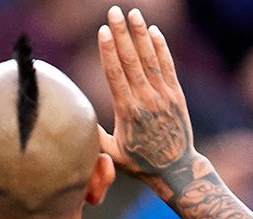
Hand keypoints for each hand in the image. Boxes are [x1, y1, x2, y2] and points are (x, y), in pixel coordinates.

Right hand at [97, 6, 201, 195]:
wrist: (176, 169)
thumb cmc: (139, 163)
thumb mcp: (112, 154)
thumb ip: (95, 136)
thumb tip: (75, 120)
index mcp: (127, 112)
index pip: (115, 74)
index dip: (108, 50)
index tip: (102, 31)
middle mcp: (146, 99)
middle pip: (132, 59)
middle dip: (122, 34)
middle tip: (114, 12)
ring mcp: (163, 95)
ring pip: (150, 58)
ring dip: (141, 34)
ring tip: (134, 14)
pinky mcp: (176, 95)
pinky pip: (168, 66)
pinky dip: (161, 47)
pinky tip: (154, 32)